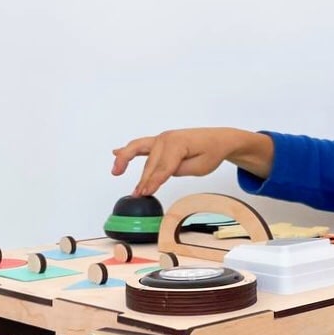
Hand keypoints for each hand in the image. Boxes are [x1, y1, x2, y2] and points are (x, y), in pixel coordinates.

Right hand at [111, 128, 273, 196]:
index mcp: (178, 143)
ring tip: (116, 172)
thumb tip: (161, 174)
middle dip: (143, 180)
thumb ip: (179, 170)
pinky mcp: (160, 142)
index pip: (163, 167)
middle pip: (151, 164)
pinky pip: (141, 145)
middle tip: (137, 195)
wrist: (217, 139)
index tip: (145, 193)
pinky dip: (128, 150)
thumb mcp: (200, 166)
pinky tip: (115, 153)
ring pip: (142, 154)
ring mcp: (162, 139)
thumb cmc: (211, 152)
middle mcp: (167, 138)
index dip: (154, 182)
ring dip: (127, 162)